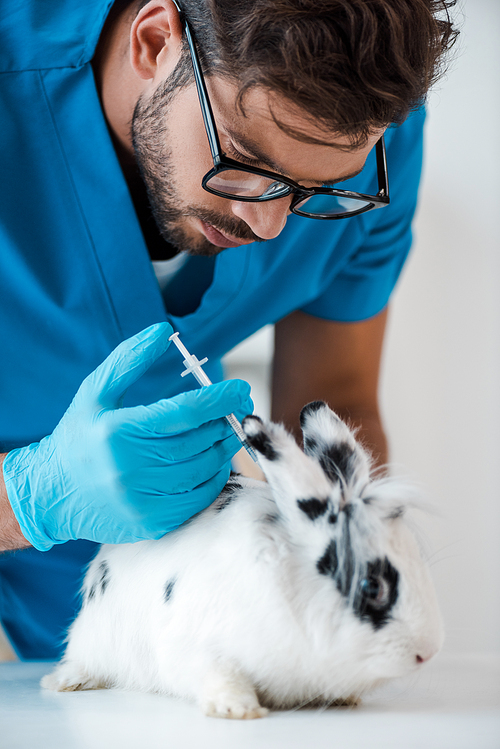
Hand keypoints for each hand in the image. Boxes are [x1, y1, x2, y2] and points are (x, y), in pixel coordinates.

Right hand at [3, 323, 251, 549]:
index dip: (218, 399)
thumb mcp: (94, 393)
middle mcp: (130, 468)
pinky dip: (213, 478)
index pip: (184, 412)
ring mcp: (142, 499)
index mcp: (118, 431)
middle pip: (198, 443)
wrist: (51, 494)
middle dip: (225, 423)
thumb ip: (128, 360)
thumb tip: (162, 331)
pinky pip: (197, 499)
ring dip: (223, 450)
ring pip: (202, 471)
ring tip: (226, 432)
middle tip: (239, 410)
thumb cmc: (78, 437)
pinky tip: (212, 461)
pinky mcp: (151, 523)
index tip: (240, 389)